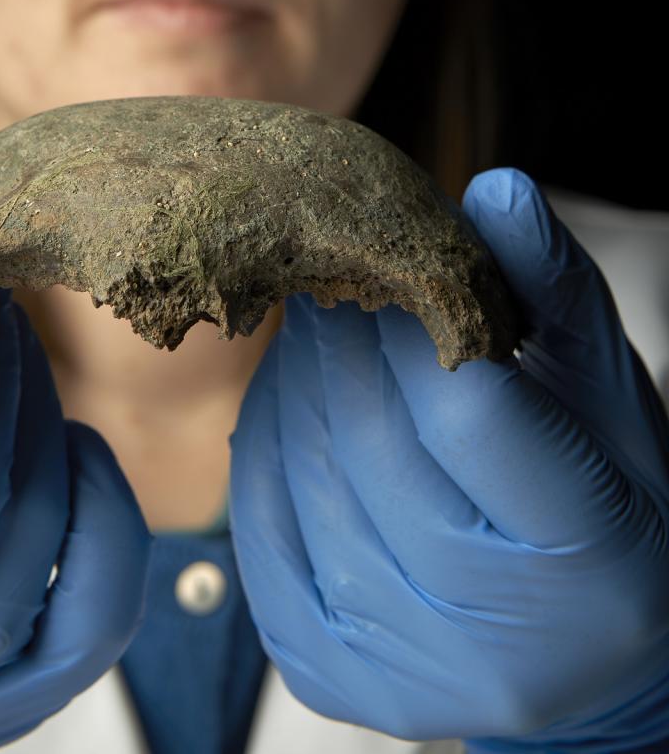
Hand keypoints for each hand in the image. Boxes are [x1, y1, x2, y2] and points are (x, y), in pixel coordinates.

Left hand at [229, 168, 668, 749]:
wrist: (588, 651)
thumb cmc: (607, 498)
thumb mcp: (607, 390)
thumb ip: (553, 289)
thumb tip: (494, 190)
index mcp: (593, 562)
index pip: (466, 409)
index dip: (418, 320)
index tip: (396, 269)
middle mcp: (498, 642)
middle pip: (371, 445)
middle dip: (341, 341)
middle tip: (331, 283)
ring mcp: (408, 674)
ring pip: (307, 484)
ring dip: (295, 386)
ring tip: (314, 337)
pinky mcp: (337, 680)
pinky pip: (263, 538)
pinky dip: (265, 455)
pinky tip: (290, 406)